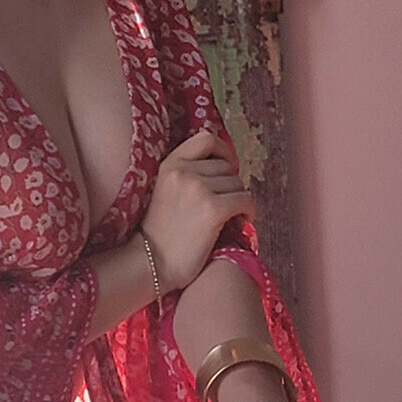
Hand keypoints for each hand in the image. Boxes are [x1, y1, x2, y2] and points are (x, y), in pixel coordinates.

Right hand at [141, 130, 254, 293]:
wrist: (153, 263)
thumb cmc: (162, 232)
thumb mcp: (166, 190)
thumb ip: (188, 173)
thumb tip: (228, 166)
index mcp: (170, 163)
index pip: (206, 138)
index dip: (223, 150)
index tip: (228, 166)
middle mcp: (183, 171)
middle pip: (226, 167)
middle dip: (230, 185)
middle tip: (225, 204)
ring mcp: (198, 189)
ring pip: (238, 184)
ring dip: (239, 200)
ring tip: (230, 217)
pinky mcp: (212, 209)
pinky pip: (245, 200)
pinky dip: (248, 211)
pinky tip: (241, 222)